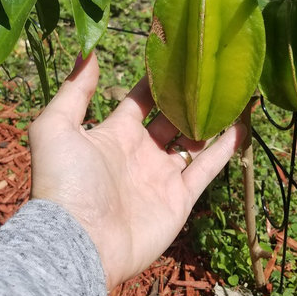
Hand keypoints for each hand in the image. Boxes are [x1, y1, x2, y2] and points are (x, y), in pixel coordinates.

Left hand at [29, 52, 245, 289]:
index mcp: (115, 133)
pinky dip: (225, 150)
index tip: (177, 58)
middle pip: (171, 119)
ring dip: (210, 122)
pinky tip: (241, 128)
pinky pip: (206, 169)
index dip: (156, 80)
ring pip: (193, 143)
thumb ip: (74, 91)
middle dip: (188, 100)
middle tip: (210, 75)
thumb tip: (88, 52)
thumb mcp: (55, 128)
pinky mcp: (180, 199)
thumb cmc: (65, 183)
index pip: (140, 100)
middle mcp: (141, 152)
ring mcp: (162, 176)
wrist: (80, 243)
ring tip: (231, 97)